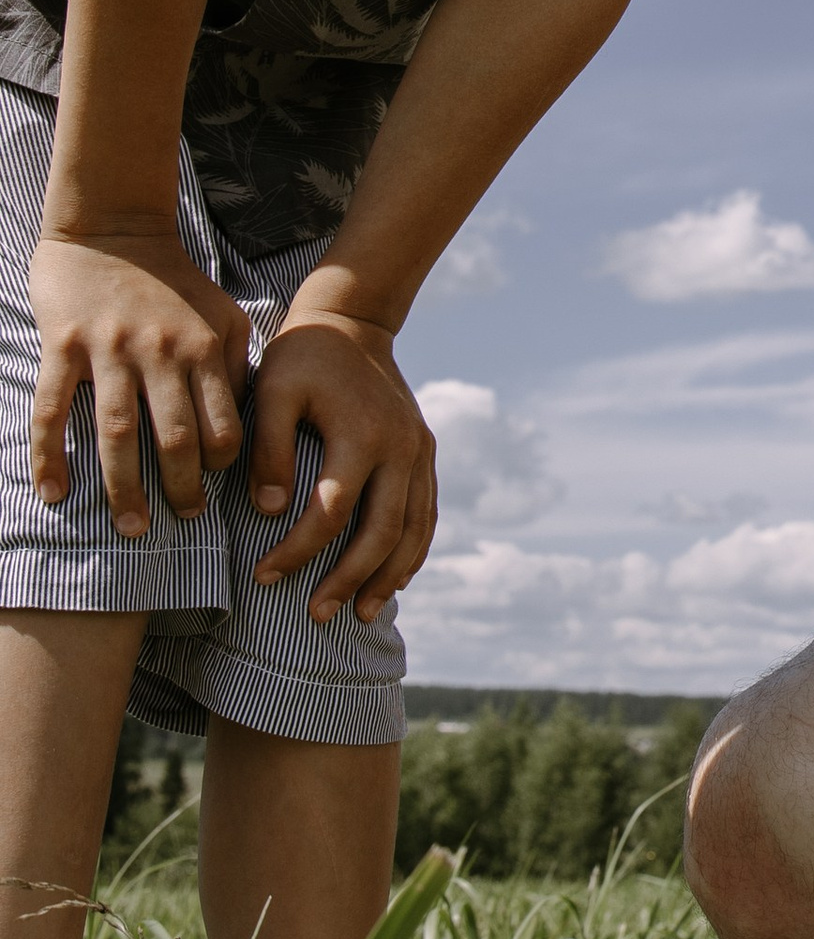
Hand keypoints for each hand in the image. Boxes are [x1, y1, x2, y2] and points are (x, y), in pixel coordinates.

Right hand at [28, 231, 252, 532]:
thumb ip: (233, 367)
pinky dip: (51, 455)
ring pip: (117, 433)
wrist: (112, 228)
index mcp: (202, 348)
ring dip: (123, 487)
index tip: (215, 487)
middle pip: (174, 437)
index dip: (221, 463)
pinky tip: (54, 493)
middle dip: (180, 489)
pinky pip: (53, 410)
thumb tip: (241, 426)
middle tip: (182, 523)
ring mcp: (109, 350)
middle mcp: (159, 352)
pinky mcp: (63, 345)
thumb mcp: (223, 315)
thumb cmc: (174, 281)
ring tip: (131, 526)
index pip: (221, 423)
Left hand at [247, 308, 437, 622]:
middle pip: (381, 532)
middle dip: (349, 579)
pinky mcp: (425, 453)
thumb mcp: (271, 391)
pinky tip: (394, 580)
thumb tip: (272, 511)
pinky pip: (426, 513)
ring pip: (413, 529)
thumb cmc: (301, 358)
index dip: (297, 551)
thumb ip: (269, 449)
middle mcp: (402, 448)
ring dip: (389, 576)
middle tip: (316, 616)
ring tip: (360, 613)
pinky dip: (413, 551)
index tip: (262, 576)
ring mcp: (420, 452)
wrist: (352, 322)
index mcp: (363, 434)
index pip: (331, 512)